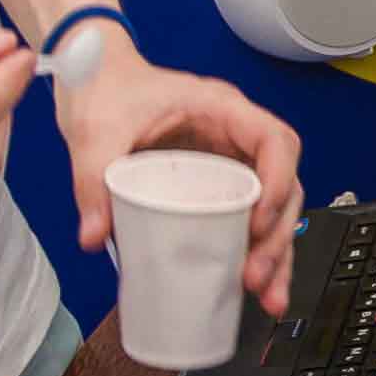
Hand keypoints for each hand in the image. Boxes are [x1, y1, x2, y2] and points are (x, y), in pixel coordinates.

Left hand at [63, 62, 304, 313]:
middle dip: (277, 236)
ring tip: (267, 296)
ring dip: (275, 254)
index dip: (278, 182)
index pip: (275, 141)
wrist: (91, 79)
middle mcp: (234, 137)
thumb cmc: (106, 87)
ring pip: (272, 211)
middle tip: (255, 274)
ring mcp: (228, 164)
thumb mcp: (95, 132)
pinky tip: (248, 289)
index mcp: (221, 109)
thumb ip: (92, 180)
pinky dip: (251, 254)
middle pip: (284, 186)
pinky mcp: (213, 187)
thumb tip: (94, 235)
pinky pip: (245, 221)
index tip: (256, 221)